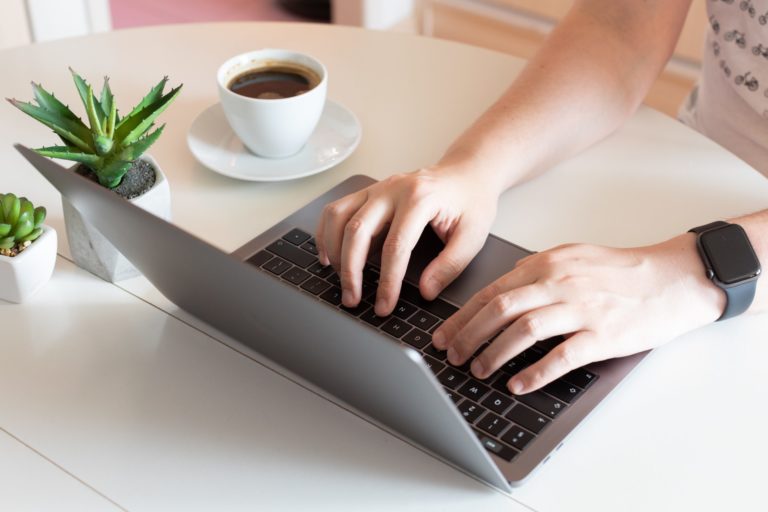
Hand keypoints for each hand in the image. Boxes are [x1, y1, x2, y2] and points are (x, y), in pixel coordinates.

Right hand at [316, 166, 498, 315]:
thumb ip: (450, 265)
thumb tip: (425, 291)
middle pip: (358, 230)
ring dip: (334, 251)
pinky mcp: (369, 193)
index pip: (396, 246)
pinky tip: (329, 256)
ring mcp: (377, 188)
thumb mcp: (473, 236)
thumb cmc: (471, 203)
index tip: (384, 305)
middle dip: (351, 270)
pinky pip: (337, 210)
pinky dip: (326, 233)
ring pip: (339, 217)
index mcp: (420, 199)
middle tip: (352, 299)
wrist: (467, 174)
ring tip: (341, 280)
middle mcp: (393, 189)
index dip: (387, 281)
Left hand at [431, 234, 725, 393]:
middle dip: (468, 335)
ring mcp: (581, 308)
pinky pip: (561, 355)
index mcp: (547, 264)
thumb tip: (503, 288)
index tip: (443, 334)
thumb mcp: (572, 257)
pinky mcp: (603, 334)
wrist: (672, 278)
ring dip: (494, 353)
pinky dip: (535, 371)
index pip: (492, 291)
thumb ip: (537, 271)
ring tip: (478, 370)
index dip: (462, 316)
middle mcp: (559, 283)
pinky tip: (518, 384)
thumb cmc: (621, 271)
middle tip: (451, 356)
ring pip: (524, 330)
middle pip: (500, 309)